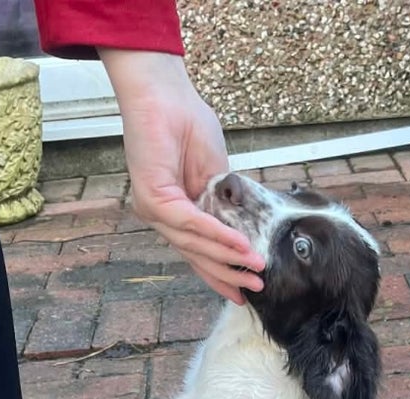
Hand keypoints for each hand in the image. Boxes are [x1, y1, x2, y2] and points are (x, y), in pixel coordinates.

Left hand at [99, 49, 263, 302]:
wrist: (163, 93)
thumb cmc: (186, 123)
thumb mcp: (215, 173)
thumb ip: (224, 204)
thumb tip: (243, 229)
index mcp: (173, 210)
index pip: (196, 249)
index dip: (219, 272)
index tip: (241, 293)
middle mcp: (159, 215)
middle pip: (195, 254)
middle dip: (227, 274)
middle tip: (255, 290)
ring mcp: (153, 208)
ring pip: (194, 243)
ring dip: (228, 257)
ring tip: (256, 268)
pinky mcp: (153, 198)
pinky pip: (190, 223)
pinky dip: (217, 234)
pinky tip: (240, 244)